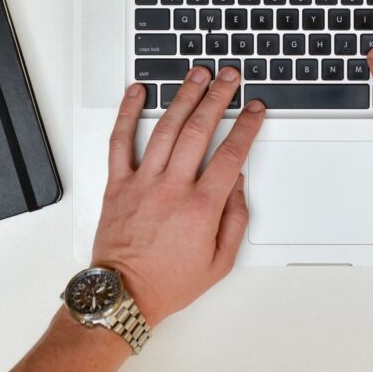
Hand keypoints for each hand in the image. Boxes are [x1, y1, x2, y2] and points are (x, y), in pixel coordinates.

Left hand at [91, 66, 265, 327]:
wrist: (122, 296)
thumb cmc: (168, 282)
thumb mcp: (220, 262)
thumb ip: (235, 220)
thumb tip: (237, 183)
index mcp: (200, 207)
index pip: (231, 154)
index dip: (247, 127)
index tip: (255, 110)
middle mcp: (171, 188)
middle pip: (200, 130)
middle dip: (218, 98)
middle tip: (230, 78)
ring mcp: (142, 182)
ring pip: (166, 128)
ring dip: (183, 97)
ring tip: (197, 75)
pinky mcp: (117, 184)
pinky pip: (119, 141)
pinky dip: (127, 113)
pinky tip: (137, 92)